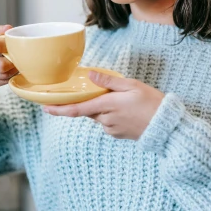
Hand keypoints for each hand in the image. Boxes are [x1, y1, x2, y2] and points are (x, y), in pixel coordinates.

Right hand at [0, 25, 18, 90]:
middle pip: (0, 65)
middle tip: (18, 58)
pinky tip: (7, 72)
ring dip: (12, 71)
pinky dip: (7, 78)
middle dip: (13, 62)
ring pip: (2, 76)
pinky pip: (0, 84)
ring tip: (14, 64)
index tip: (14, 45)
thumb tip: (8, 28)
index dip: (9, 45)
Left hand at [42, 72, 164, 139]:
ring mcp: (112, 129)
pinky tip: (130, 112)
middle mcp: (106, 119)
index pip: (78, 109)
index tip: (45, 107)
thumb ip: (109, 81)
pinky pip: (108, 123)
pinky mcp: (118, 135)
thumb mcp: (133, 86)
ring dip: (107, 108)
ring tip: (129, 104)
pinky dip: (114, 116)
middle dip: (95, 101)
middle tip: (116, 95)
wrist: (166, 126)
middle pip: (90, 109)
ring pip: (100, 116)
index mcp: (108, 105)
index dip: (60, 109)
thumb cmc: (152, 102)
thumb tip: (90, 76)